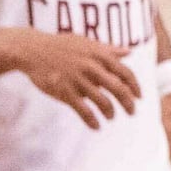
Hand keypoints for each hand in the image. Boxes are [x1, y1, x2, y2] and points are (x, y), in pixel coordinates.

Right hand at [17, 34, 141, 126]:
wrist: (32, 50)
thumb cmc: (61, 46)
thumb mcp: (86, 43)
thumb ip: (108, 49)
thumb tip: (129, 52)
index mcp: (99, 55)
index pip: (125, 72)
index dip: (135, 86)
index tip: (139, 97)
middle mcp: (92, 67)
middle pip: (118, 88)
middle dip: (128, 103)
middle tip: (132, 112)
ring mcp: (78, 79)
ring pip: (102, 101)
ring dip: (110, 112)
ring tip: (111, 117)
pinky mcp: (64, 91)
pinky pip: (83, 110)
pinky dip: (92, 120)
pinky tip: (96, 126)